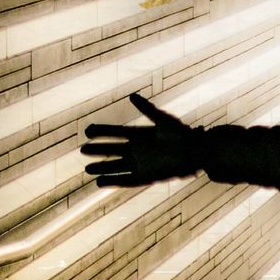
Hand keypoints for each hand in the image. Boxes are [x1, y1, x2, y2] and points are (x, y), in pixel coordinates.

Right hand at [82, 93, 202, 186]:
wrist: (196, 152)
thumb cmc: (182, 134)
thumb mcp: (163, 120)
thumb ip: (147, 109)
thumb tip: (131, 96)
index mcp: (139, 135)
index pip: (115, 133)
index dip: (101, 132)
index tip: (88, 131)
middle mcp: (137, 150)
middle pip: (112, 150)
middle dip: (97, 151)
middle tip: (82, 150)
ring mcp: (140, 164)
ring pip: (115, 166)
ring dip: (102, 168)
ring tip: (87, 168)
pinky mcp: (146, 177)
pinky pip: (126, 181)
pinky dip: (113, 181)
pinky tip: (99, 183)